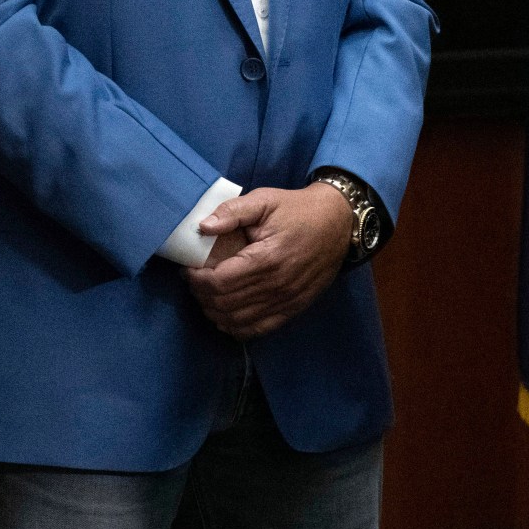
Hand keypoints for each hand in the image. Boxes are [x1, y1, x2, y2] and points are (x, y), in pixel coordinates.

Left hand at [185, 184, 356, 340]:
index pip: (219, 282)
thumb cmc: (298, 210)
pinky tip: (226, 316)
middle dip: (201, 295)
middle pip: (224, 304)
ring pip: (237, 320)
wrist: (340, 222)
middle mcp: (277, 285)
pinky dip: (236, 327)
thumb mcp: (265, 200)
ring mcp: (287, 299)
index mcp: (267, 258)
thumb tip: (202, 227)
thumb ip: (233, 212)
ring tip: (208, 296)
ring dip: (215, 312)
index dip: (196, 279)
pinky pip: (258, 328)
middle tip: (196, 281)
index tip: (189, 269)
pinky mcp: (294, 307)